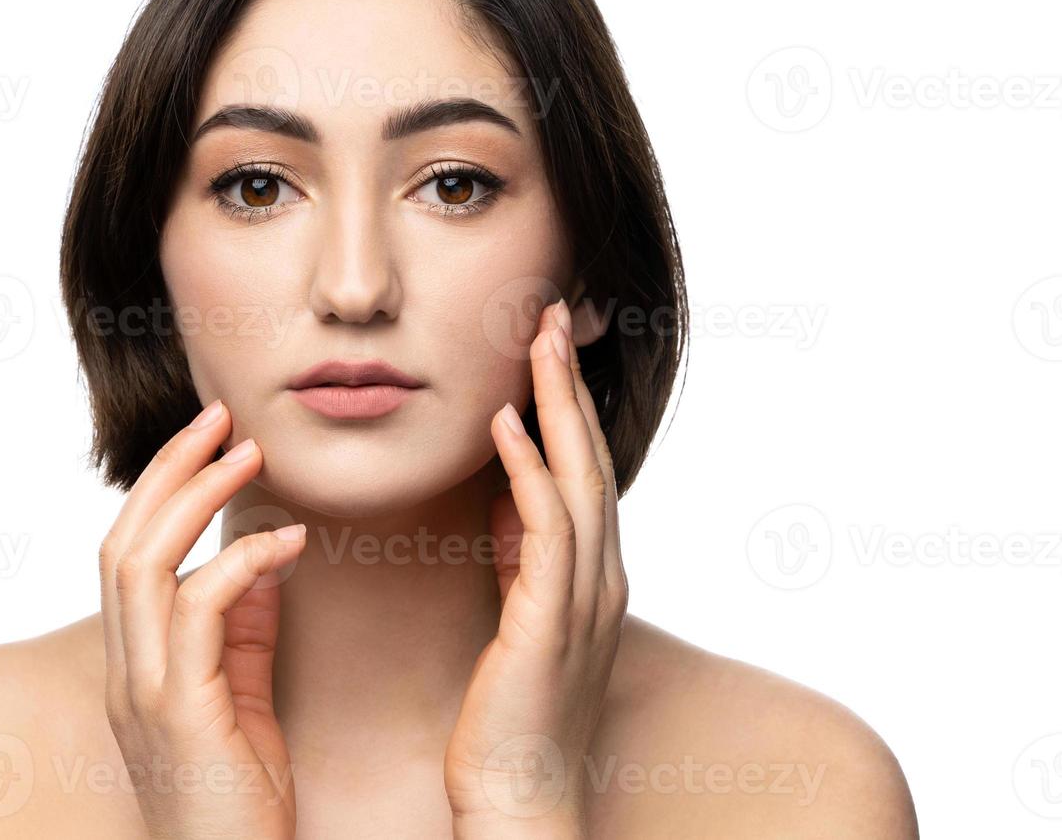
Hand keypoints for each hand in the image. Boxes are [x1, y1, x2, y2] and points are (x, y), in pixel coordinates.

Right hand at [98, 399, 305, 839]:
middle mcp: (122, 675)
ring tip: (247, 452)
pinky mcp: (180, 716)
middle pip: (121, 543)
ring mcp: (141, 695)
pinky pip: (198, 613)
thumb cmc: (242, 810)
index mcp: (132, 669)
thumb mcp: (244, 705)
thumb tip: (266, 553)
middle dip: (169, 470)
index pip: (126, 555)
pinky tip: (288, 542)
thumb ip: (245, 632)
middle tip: (222, 417)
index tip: (212, 441)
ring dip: (195, 496)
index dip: (162, 489)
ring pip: (140, 564)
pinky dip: (240, 562)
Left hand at [443, 298, 628, 838]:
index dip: (569, 405)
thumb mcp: (519, 615)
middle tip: (554, 315)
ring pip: (576, 479)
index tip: (547, 347)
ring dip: (557, 406)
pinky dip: (529, 471)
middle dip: (571, 384)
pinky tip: (506, 425)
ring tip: (537, 341)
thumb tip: (507, 497)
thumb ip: (521, 556)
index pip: (584, 469)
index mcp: (592, 574)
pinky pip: (545, 529)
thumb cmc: (512, 712)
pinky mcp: (550, 620)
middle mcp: (600, 576)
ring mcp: (583, 597)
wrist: (522, 794)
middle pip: (589, 458)